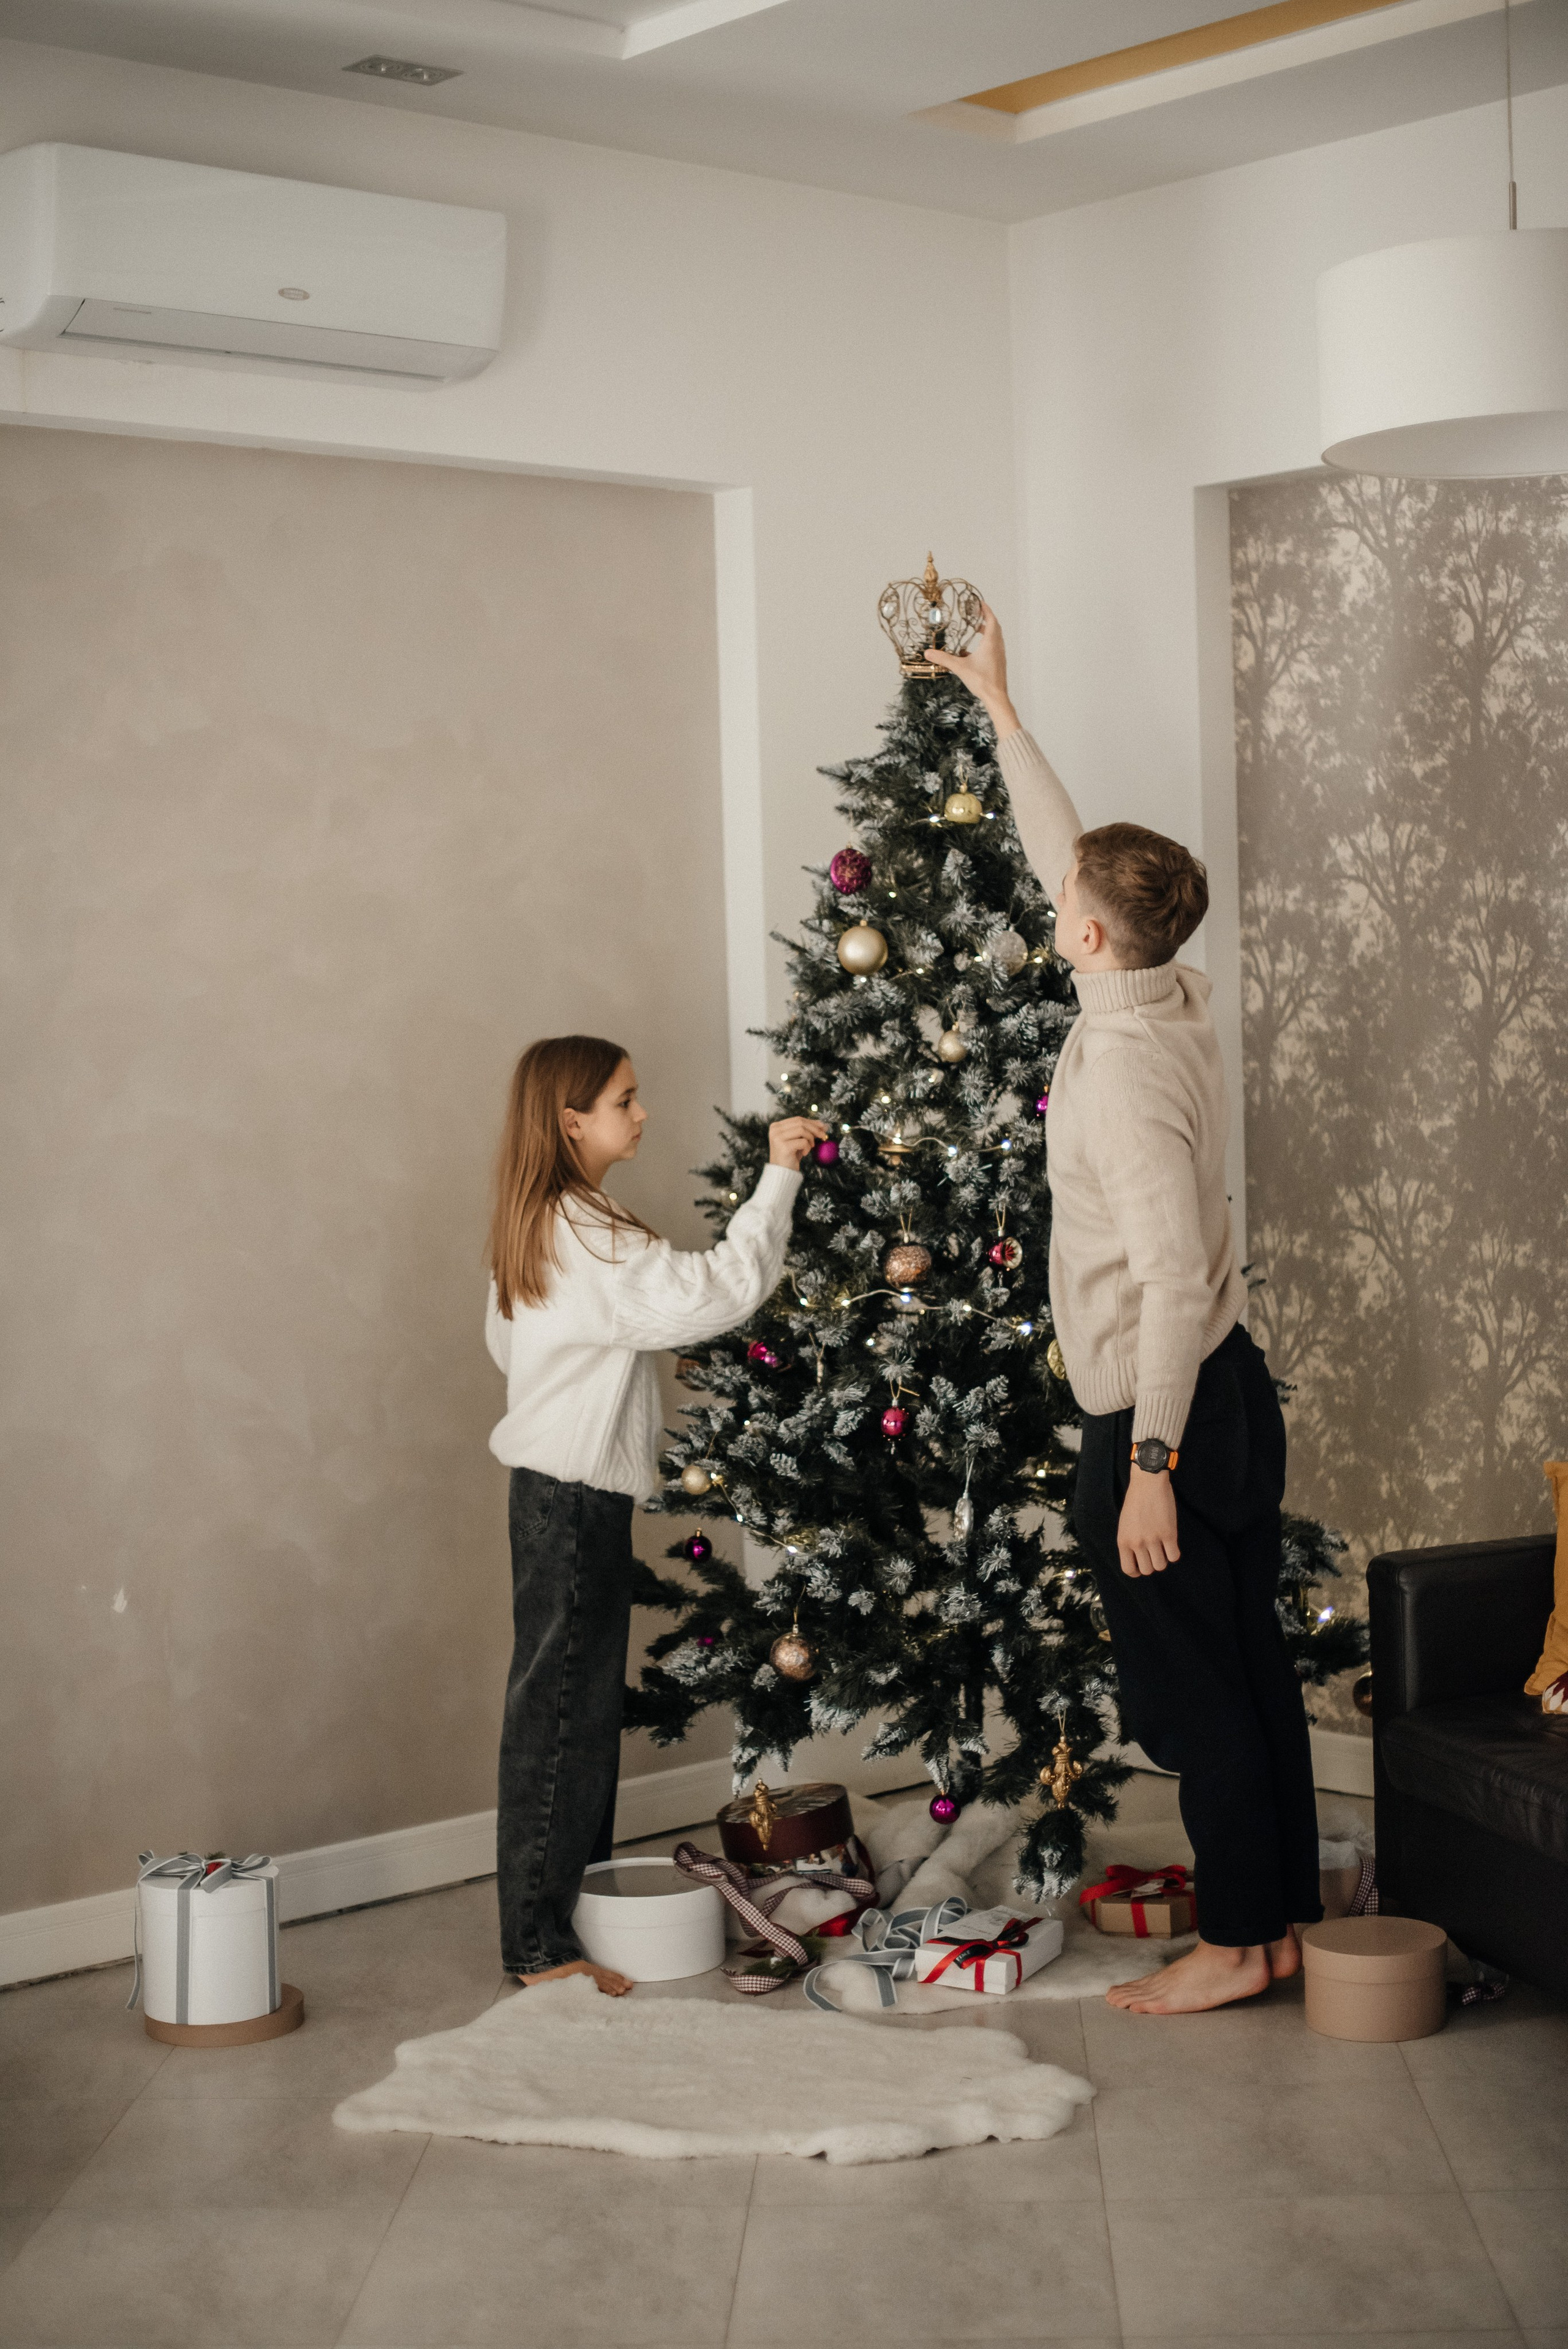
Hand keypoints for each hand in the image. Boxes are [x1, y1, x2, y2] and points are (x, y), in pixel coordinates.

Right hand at [768, 1116, 828, 1170]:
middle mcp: (775, 1130)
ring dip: (811, 1138)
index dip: (812, 1122)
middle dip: (814, 1128)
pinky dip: (807, 1147)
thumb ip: (806, 1131)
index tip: (823, 1127)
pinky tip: (804, 1154)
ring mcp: (778, 1138)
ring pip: (802, 1130)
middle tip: (823, 1136)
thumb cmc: (790, 1157)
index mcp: (776, 1126)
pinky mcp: (784, 1146)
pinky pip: (803, 1142)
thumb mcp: (797, 1140)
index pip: (797, 1119)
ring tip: (811, 1146)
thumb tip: (823, 1125)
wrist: (782, 1173)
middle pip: (800, 1122)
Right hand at [920, 602, 1017, 736]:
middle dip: (986, 619)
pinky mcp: (999, 663)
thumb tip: (928, 653)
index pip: (991, 620)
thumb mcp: (960, 668)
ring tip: (976, 630)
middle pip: (995, 627)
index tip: (980, 603)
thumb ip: (943, 659)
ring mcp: (1000, 655)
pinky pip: (994, 648)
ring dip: (987, 631)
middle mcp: (997, 646)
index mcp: (990, 643)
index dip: (986, 610)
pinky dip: (987, 644)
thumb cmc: (982, 681)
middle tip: (976, 615)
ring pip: (996, 638)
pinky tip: (975, 652)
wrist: (996, 697)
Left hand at [1117, 1465, 1180, 1577]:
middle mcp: (1137, 1543)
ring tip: (1163, 1547)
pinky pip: (1174, 1556)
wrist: (1147, 1483)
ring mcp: (1153, 1539)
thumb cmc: (1136, 1501)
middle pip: (1147, 1570)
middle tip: (1155, 1553)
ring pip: (1161, 1565)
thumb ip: (1130, 1541)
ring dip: (1164, 1558)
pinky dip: (1174, 1553)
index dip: (1137, 1571)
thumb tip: (1139, 1558)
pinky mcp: (1169, 1534)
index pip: (1128, 1569)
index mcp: (1123, 1541)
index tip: (1142, 1566)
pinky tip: (1171, 1543)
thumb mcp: (1125, 1524)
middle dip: (1152, 1564)